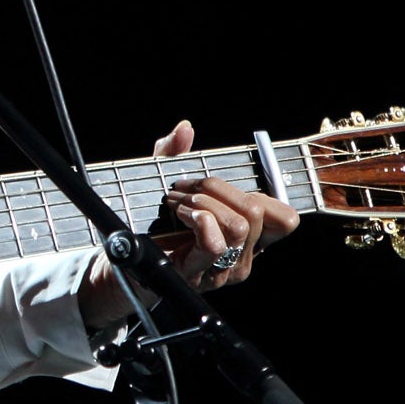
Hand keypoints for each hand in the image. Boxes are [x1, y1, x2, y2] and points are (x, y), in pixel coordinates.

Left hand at [79, 120, 302, 327]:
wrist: (119, 260)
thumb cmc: (147, 223)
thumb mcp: (163, 181)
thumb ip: (174, 153)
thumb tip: (185, 129)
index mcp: (245, 237)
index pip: (285, 219)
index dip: (264, 194)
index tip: (224, 184)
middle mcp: (240, 256)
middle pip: (257, 212)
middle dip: (217, 188)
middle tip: (184, 188)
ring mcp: (221, 269)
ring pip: (238, 225)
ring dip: (202, 203)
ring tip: (175, 203)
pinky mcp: (197, 274)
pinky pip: (214, 243)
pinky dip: (196, 219)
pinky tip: (177, 216)